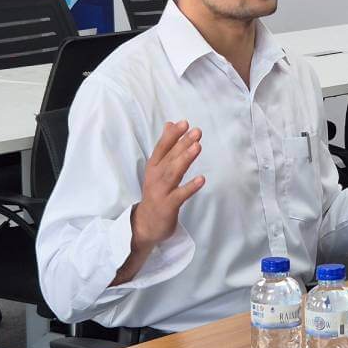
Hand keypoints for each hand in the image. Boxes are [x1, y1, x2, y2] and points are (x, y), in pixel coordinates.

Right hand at [130, 121, 203, 248]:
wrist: (146, 224)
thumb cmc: (156, 192)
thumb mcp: (157, 168)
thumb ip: (165, 146)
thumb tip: (170, 124)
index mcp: (153, 167)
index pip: (162, 148)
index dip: (172, 136)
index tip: (184, 123)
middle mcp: (155, 177)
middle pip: (169, 158)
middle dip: (182, 144)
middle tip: (196, 132)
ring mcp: (161, 192)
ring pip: (173, 173)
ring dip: (185, 160)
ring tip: (197, 147)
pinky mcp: (168, 206)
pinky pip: (180, 195)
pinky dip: (190, 187)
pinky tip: (202, 179)